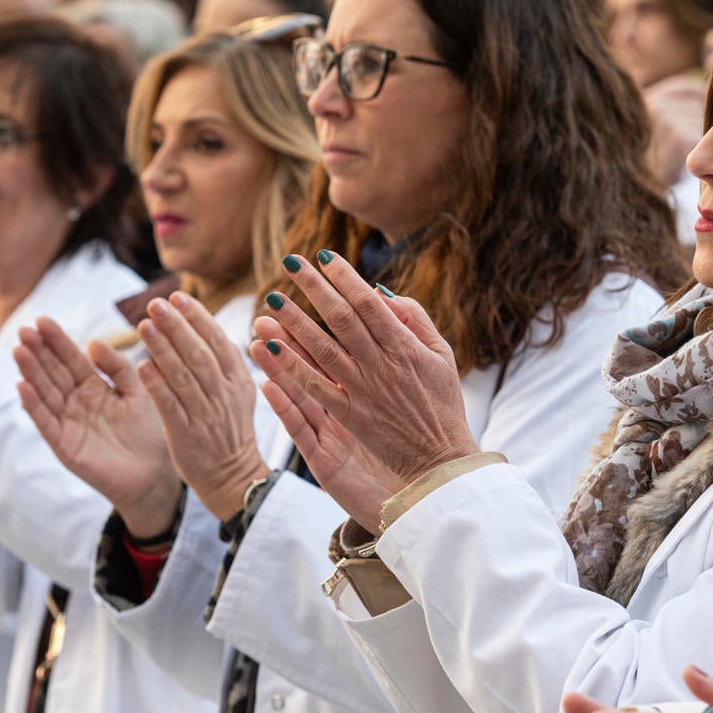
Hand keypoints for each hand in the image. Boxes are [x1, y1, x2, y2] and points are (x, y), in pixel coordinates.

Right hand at [14, 317, 182, 539]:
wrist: (154, 475)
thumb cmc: (148, 432)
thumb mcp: (136, 391)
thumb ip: (117, 367)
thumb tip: (92, 341)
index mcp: (93, 386)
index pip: (71, 358)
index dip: (57, 340)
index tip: (42, 320)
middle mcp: (76, 401)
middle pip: (53, 372)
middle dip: (38, 351)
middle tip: (24, 330)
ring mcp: (67, 422)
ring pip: (45, 392)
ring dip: (31, 372)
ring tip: (19, 350)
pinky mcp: (64, 445)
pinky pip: (46, 423)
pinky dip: (33, 406)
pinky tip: (23, 387)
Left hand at [135, 291, 269, 521]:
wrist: (232, 477)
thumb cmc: (229, 431)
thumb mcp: (241, 393)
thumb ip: (229, 362)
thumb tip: (214, 327)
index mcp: (238, 380)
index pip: (217, 341)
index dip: (197, 317)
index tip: (177, 297)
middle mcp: (223, 394)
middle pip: (199, 353)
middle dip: (177, 326)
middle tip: (155, 303)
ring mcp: (205, 414)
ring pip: (183, 376)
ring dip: (163, 348)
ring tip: (143, 325)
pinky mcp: (186, 435)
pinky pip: (170, 406)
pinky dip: (157, 385)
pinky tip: (142, 366)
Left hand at [249, 253, 476, 529]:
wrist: (440, 457)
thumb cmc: (442, 403)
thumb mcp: (442, 355)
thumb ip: (415, 320)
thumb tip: (381, 293)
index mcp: (404, 346)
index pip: (368, 303)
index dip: (345, 277)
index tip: (323, 256)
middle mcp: (381, 364)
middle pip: (341, 319)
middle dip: (314, 288)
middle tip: (290, 262)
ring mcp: (363, 390)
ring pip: (322, 349)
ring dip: (294, 322)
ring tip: (272, 299)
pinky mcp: (349, 415)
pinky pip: (315, 387)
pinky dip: (292, 367)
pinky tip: (270, 347)